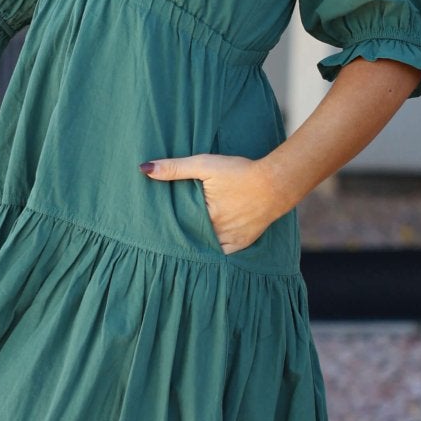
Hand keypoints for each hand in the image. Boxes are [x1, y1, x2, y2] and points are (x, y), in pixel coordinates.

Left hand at [138, 151, 284, 253]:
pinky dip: (212, 253)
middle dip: (178, 237)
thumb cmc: (240, 171)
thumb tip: (144, 169)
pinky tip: (202, 251)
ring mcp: (230, 240)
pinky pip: (222, 255)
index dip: (164, 227)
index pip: (176, 226)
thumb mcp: (205, 165)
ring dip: (194, 246)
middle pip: (190, 238)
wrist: (276, 183)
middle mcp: (216, 232)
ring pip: (205, 248)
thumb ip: (175, 168)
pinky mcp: (241, 243)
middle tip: (159, 239)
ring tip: (178, 246)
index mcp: (204, 215)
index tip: (151, 228)